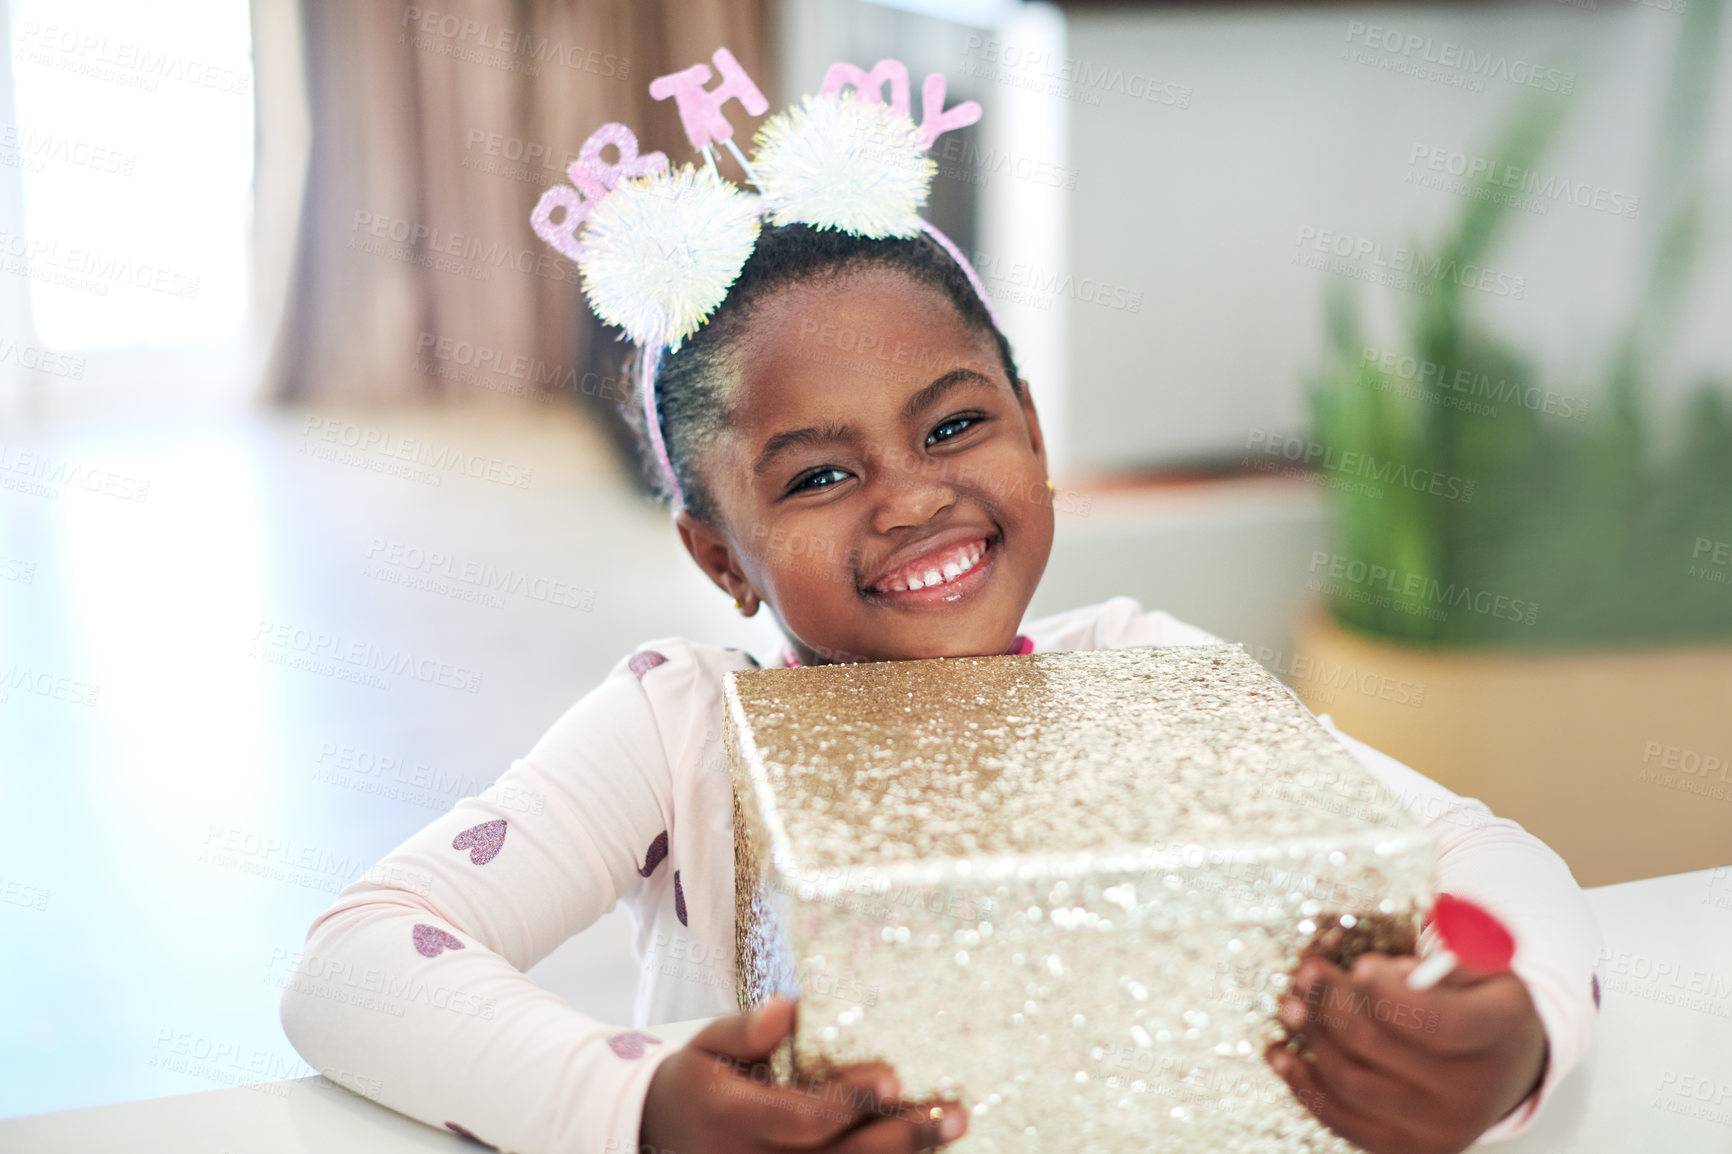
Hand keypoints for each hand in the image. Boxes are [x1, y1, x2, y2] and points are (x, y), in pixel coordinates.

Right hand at [640, 996, 967, 1153]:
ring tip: (953, 1128)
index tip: (892, 1075)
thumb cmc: (697, 1080)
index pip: (803, 1118)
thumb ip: (745, 1029)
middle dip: (901, 1137)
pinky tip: (923, 1150)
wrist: (661, 1132)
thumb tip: (789, 1008)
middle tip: (954, 1113)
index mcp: (736, 1120)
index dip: (849, 1101)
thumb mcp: (706, 1044)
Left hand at [1264, 952, 1547, 1153]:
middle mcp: (1473, 1091)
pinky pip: (1343, 1119)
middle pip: (1378, 1045)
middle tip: (1306, 973)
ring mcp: (1440, 1128)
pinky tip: (1283, 1054)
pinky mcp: (1409, 1148)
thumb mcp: (1483, 965)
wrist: (1506, 1069)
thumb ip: (1442, 955)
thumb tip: (1382, 971)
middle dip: (1330, 1002)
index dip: (1387, 992)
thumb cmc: (1482, 1004)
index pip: (1436, 1020)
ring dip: (1311, 1038)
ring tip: (1290, 1005)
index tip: (1358, 965)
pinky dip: (1305, 1085)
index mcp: (1497, 1033)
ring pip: (1352, 1082)